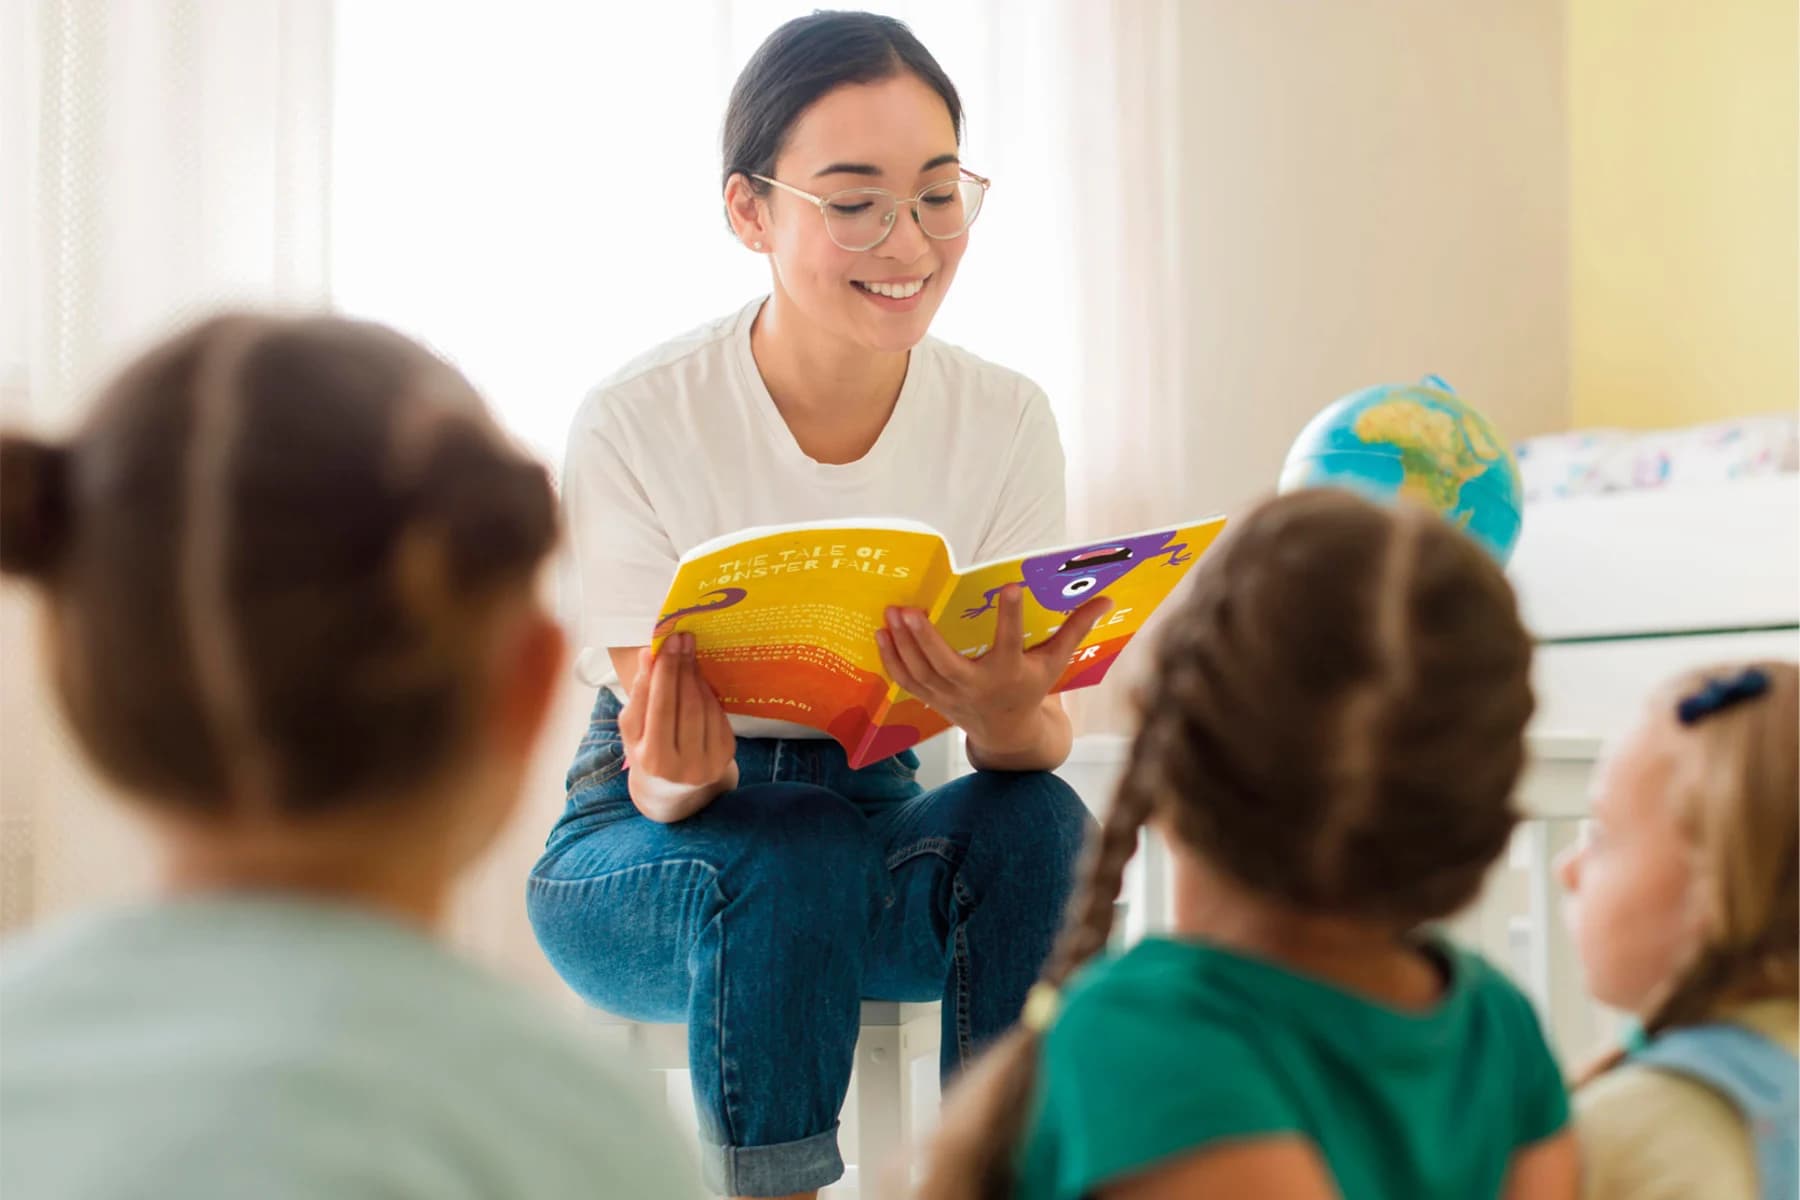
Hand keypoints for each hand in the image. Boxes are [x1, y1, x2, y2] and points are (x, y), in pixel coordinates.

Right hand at [619, 633, 736, 811]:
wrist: (672, 788)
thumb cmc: (646, 750)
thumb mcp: (633, 729)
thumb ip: (638, 694)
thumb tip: (648, 655)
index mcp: (652, 761)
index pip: (659, 707)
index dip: (663, 672)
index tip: (665, 643)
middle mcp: (682, 767)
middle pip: (684, 705)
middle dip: (681, 667)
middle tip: (680, 638)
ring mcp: (708, 763)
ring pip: (703, 707)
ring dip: (695, 676)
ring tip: (687, 652)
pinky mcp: (725, 756)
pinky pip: (717, 714)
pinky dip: (707, 692)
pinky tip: (698, 676)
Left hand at [875, 585, 1110, 757]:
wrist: (1006, 731)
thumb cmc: (1031, 687)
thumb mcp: (1055, 662)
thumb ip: (1076, 629)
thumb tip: (1106, 598)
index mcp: (1010, 673)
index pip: (1010, 642)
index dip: (1011, 615)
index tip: (1010, 585)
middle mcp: (976, 686)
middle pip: (947, 664)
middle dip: (926, 638)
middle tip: (911, 609)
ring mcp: (949, 695)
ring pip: (920, 672)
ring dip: (903, 643)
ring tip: (892, 611)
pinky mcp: (931, 699)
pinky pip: (906, 680)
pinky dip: (891, 659)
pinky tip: (882, 631)